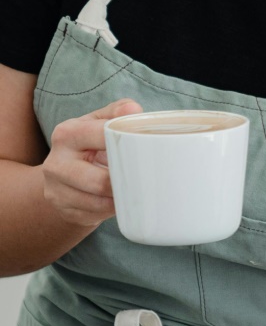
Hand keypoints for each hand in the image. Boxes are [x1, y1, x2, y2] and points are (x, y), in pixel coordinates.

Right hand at [41, 99, 142, 227]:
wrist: (65, 175)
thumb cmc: (91, 144)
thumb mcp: (99, 122)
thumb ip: (117, 112)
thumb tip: (133, 110)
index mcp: (67, 134)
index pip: (100, 136)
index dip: (127, 143)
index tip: (148, 149)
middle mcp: (56, 162)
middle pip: (99, 180)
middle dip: (125, 182)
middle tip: (146, 179)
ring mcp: (56, 190)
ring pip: (98, 202)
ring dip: (121, 199)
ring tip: (135, 190)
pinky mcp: (64, 210)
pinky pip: (95, 215)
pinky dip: (112, 210)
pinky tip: (120, 201)